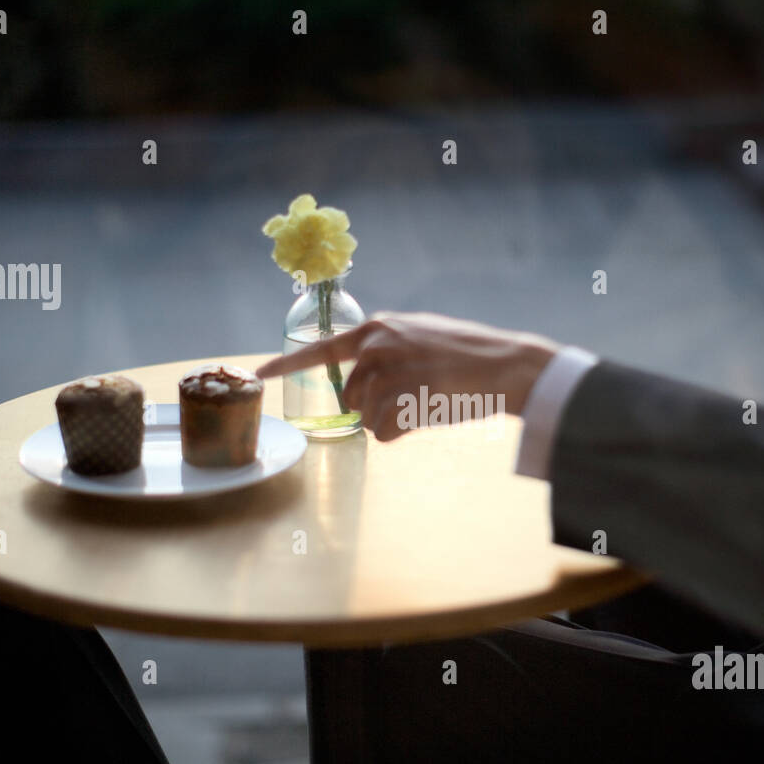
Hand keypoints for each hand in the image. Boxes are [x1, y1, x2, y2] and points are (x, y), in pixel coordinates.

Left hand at [256, 312, 558, 440]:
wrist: (505, 364)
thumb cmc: (468, 353)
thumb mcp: (419, 334)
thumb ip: (386, 346)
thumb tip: (361, 370)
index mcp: (377, 329)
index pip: (320, 349)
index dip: (287, 364)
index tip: (258, 372)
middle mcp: (375, 348)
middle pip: (349, 397)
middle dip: (374, 407)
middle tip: (413, 398)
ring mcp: (387, 374)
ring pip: (366, 419)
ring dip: (392, 422)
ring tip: (426, 404)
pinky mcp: (401, 400)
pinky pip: (384, 434)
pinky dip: (404, 433)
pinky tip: (429, 414)